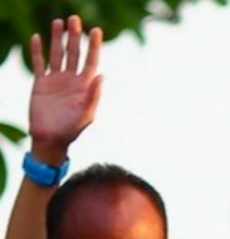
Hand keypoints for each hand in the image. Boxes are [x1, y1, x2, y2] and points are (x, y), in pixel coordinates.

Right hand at [29, 16, 103, 161]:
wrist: (50, 139)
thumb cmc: (71, 129)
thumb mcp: (86, 114)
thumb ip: (94, 95)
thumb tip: (102, 75)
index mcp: (85, 86)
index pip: (91, 61)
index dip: (94, 46)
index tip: (96, 30)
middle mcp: (71, 80)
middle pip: (74, 53)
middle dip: (74, 36)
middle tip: (75, 19)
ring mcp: (56, 80)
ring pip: (57, 54)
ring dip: (57, 39)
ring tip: (58, 22)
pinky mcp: (40, 84)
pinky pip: (39, 64)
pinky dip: (37, 51)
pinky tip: (38, 38)